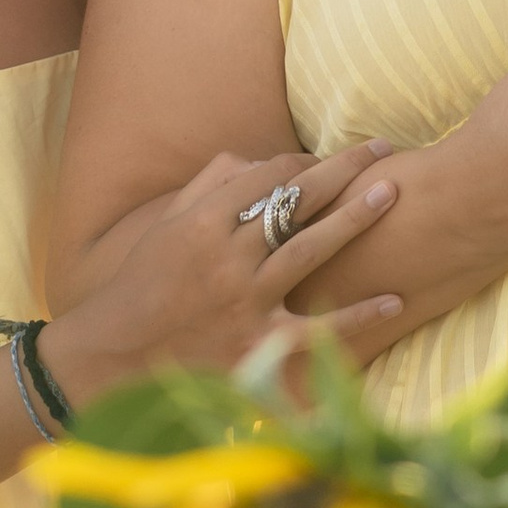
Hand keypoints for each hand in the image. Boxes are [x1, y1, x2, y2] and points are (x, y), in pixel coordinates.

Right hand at [43, 142, 403, 397]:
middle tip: (380, 149)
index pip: (265, 176)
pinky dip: (357, 315)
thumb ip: (209, 187)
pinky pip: (316, 328)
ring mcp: (243, 301)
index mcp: (200, 222)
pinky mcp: (256, 346)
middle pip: (296, 201)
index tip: (329, 157)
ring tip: (390, 190)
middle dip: (342, 169)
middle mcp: (225, 257)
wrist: (112, 358)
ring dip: (354, 217)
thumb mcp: (165, 227)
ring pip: (310, 248)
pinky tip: (395, 299)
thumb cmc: (142, 287)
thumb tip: (257, 160)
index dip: (302, 161)